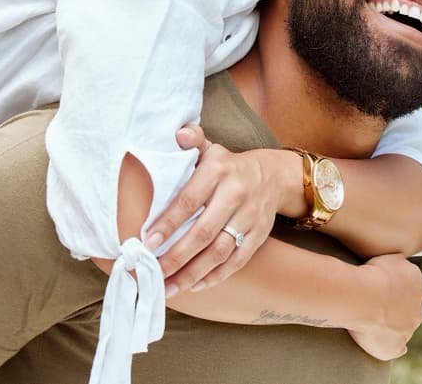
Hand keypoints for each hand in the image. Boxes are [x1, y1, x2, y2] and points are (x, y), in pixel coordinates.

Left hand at [147, 125, 289, 292]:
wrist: (274, 175)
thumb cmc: (228, 166)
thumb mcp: (211, 149)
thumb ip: (192, 140)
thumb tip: (180, 134)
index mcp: (218, 170)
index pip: (189, 200)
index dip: (168, 223)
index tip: (147, 243)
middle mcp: (236, 193)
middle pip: (203, 232)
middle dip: (176, 256)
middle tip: (153, 273)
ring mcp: (250, 216)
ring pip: (219, 251)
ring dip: (192, 273)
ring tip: (168, 287)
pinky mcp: (259, 234)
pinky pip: (237, 260)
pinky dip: (215, 276)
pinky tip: (195, 285)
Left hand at [346, 254, 421, 359]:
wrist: (363, 300)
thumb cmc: (372, 326)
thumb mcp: (386, 349)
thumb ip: (397, 348)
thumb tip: (403, 348)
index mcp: (417, 317)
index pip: (407, 313)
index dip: (391, 312)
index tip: (376, 311)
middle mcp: (420, 296)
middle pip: (407, 293)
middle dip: (392, 294)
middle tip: (370, 296)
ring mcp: (411, 276)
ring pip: (400, 275)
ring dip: (388, 278)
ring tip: (367, 283)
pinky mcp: (399, 261)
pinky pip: (391, 260)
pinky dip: (381, 263)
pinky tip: (367, 270)